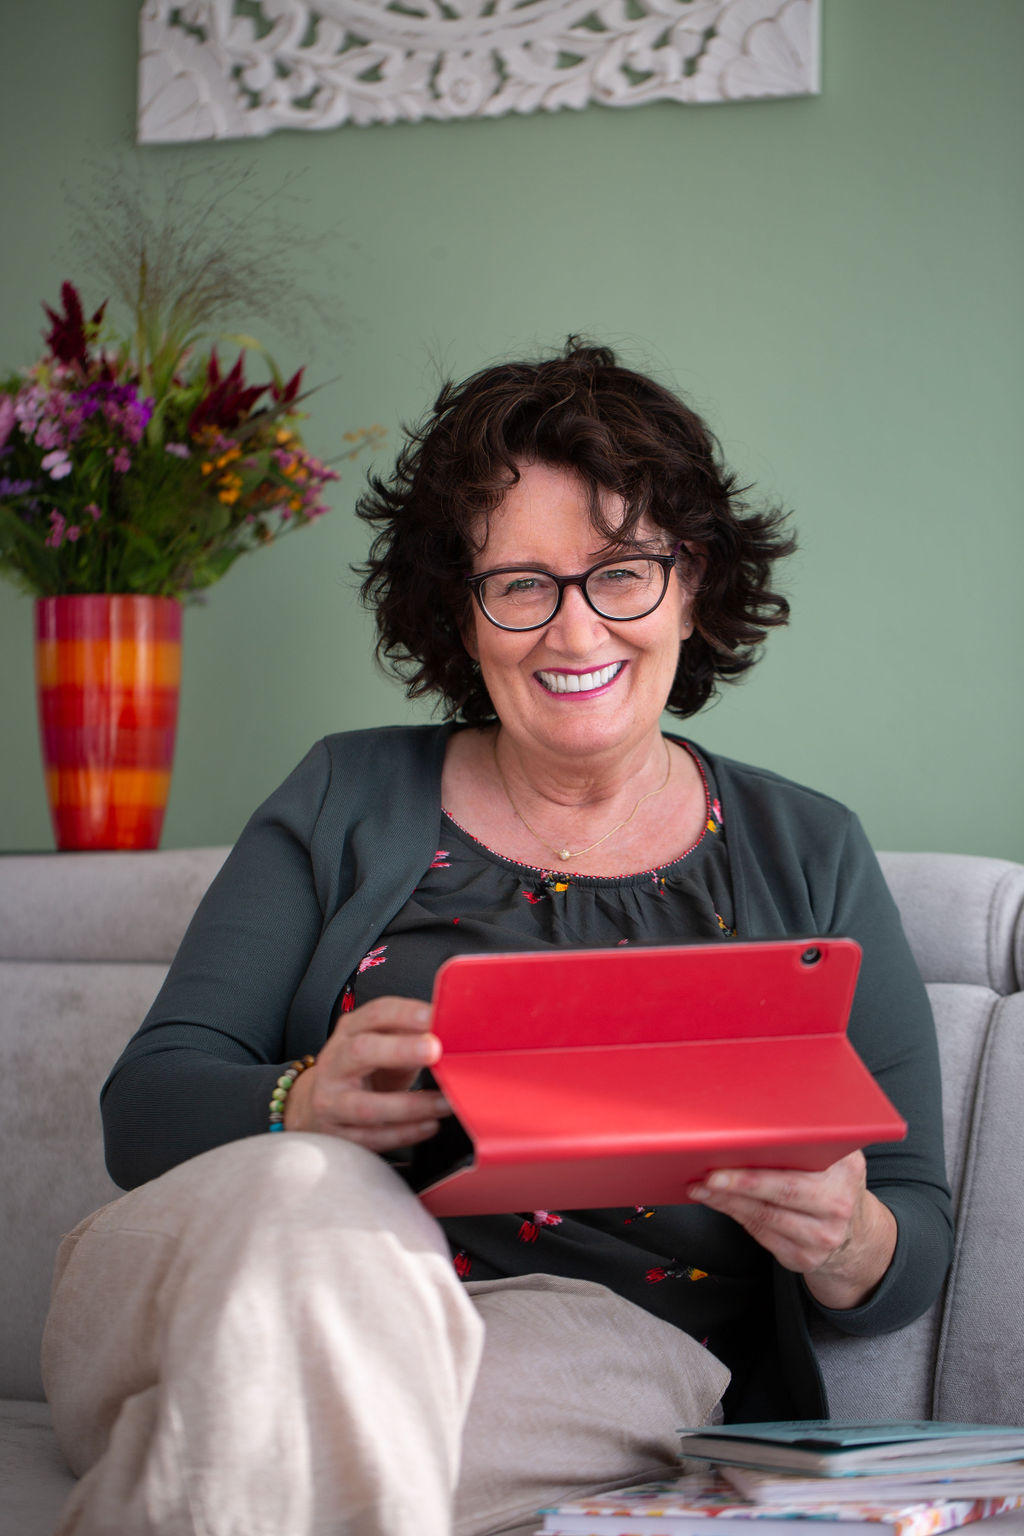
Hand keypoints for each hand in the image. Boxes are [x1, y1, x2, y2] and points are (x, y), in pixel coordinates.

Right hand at [283, 995, 451, 1150]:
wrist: (320, 1102)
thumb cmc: (362, 1070)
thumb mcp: (381, 1044)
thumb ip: (409, 1036)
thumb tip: (449, 1032)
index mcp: (349, 1032)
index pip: (375, 1014)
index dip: (405, 1013)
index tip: (434, 1016)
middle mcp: (335, 1063)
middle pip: (361, 1052)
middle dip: (400, 1050)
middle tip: (435, 1050)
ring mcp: (332, 1101)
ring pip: (368, 1106)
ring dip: (412, 1106)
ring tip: (444, 1103)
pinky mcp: (338, 1134)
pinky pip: (373, 1137)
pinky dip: (405, 1133)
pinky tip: (429, 1125)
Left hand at [687, 1151, 897, 1309]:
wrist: (856, 1234)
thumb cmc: (831, 1183)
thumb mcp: (834, 1155)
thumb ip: (808, 1136)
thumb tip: (757, 1117)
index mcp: (846, 1170)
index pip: (802, 1160)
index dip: (765, 1155)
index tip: (734, 1148)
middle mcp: (838, 1205)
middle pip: (783, 1191)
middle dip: (740, 1182)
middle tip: (709, 1174)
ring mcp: (823, 1237)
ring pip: (766, 1216)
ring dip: (728, 1201)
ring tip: (702, 1187)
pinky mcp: (804, 1258)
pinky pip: (761, 1234)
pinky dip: (735, 1215)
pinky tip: (718, 1202)